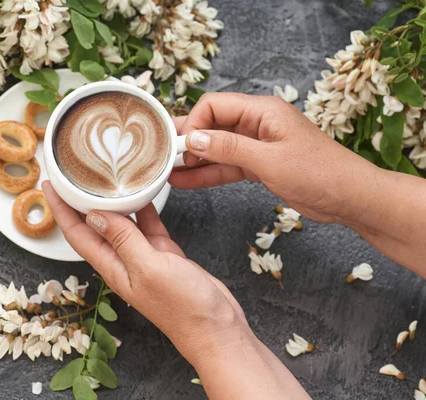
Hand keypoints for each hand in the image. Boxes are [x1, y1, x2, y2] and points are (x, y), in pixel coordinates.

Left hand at [42, 181, 309, 398]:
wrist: (215, 326)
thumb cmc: (182, 307)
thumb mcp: (149, 268)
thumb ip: (123, 240)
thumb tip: (94, 216)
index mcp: (112, 266)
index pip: (77, 234)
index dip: (60, 210)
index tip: (48, 185)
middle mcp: (123, 261)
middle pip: (94, 226)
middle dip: (79, 202)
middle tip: (72, 174)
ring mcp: (143, 257)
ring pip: (121, 223)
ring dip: (112, 202)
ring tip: (105, 177)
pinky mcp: (163, 254)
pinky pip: (147, 225)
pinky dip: (144, 208)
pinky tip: (143, 192)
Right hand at [169, 93, 379, 224]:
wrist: (349, 198)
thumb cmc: (320, 173)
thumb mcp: (269, 160)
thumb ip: (229, 148)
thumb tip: (193, 138)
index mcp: (262, 111)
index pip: (215, 105)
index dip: (194, 123)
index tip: (180, 145)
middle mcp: (257, 124)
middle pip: (212, 125)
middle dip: (188, 141)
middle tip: (163, 156)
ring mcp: (257, 145)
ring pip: (217, 148)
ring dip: (194, 160)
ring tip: (167, 172)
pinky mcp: (259, 165)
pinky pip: (226, 166)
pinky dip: (208, 173)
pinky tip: (187, 181)